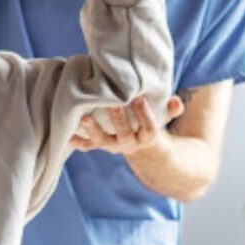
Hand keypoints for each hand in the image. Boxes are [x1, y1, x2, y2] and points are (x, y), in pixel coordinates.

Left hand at [70, 96, 184, 154]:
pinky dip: (77, 141)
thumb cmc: (148, 122)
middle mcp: (129, 144)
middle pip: (124, 135)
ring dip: (93, 131)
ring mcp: (112, 145)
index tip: (138, 99)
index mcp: (147, 137)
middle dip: (118, 120)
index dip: (144, 115)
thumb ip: (170, 109)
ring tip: (84, 118)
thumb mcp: (162, 116)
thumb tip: (176, 101)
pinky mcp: (99, 144)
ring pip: (102, 142)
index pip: (149, 128)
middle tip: (113, 104)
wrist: (137, 142)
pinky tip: (67, 136)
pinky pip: (87, 146)